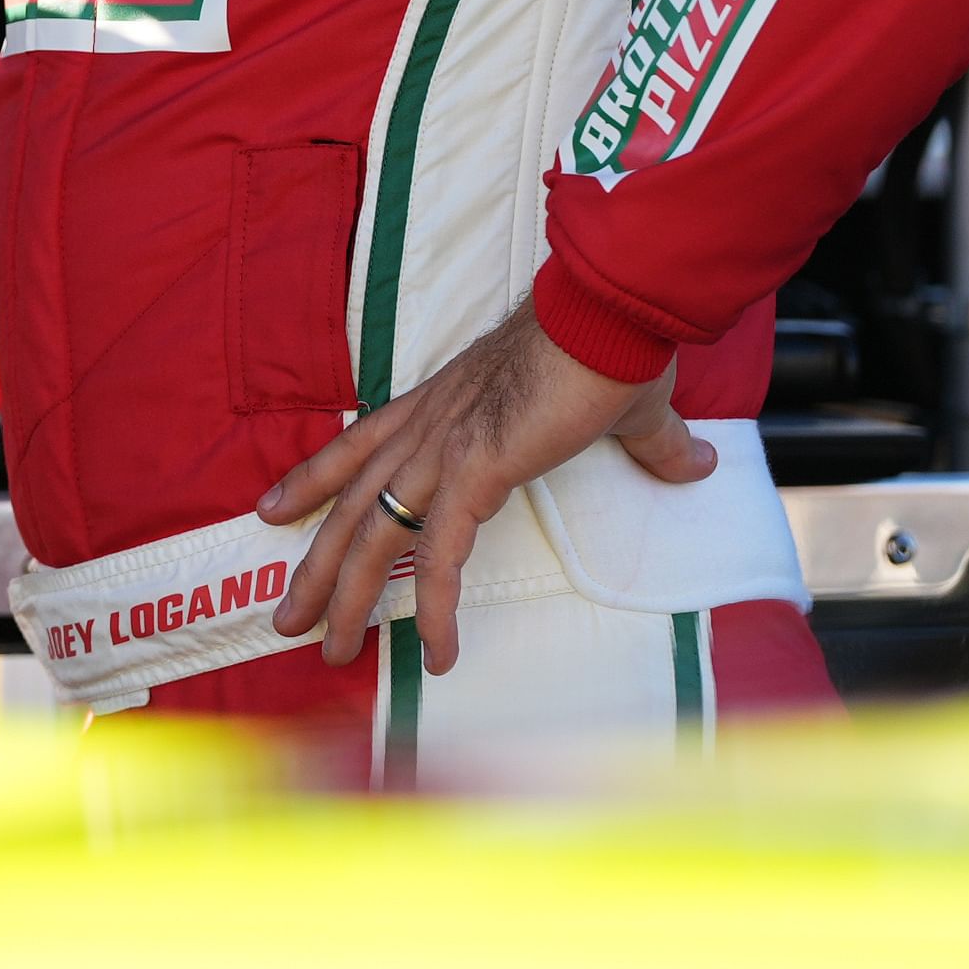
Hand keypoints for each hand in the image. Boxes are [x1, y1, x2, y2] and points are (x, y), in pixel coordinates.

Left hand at [260, 303, 711, 674]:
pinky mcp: (477, 471)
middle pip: (349, 503)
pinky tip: (439, 655)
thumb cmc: (611, 346)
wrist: (612, 313)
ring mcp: (446, 450)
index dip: (311, 479)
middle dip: (315, 565)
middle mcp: (428, 427)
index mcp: (442, 405)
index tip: (272, 510)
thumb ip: (649, 443)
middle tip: (285, 617)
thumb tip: (696, 459)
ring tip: (331, 649)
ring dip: (349, 597)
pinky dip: (439, 608)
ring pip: (375, 535)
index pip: (357, 446)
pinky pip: (444, 555)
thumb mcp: (620, 408)